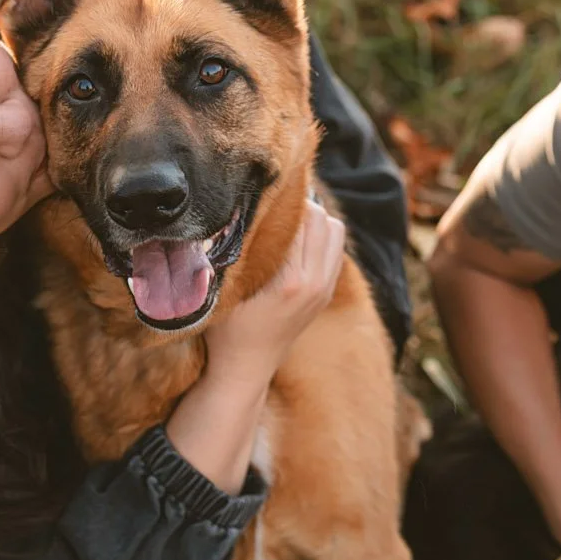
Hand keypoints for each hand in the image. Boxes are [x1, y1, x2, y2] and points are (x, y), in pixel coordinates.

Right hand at [204, 198, 345, 383]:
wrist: (246, 369)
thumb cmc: (225, 330)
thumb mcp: (225, 288)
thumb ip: (237, 250)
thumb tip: (242, 205)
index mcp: (292, 281)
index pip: (302, 218)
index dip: (282, 198)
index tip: (263, 191)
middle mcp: (316, 283)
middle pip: (323, 219)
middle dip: (299, 205)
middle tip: (271, 204)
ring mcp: (325, 289)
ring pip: (336, 231)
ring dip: (314, 221)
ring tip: (284, 222)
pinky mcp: (327, 293)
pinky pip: (335, 249)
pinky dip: (320, 238)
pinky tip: (294, 242)